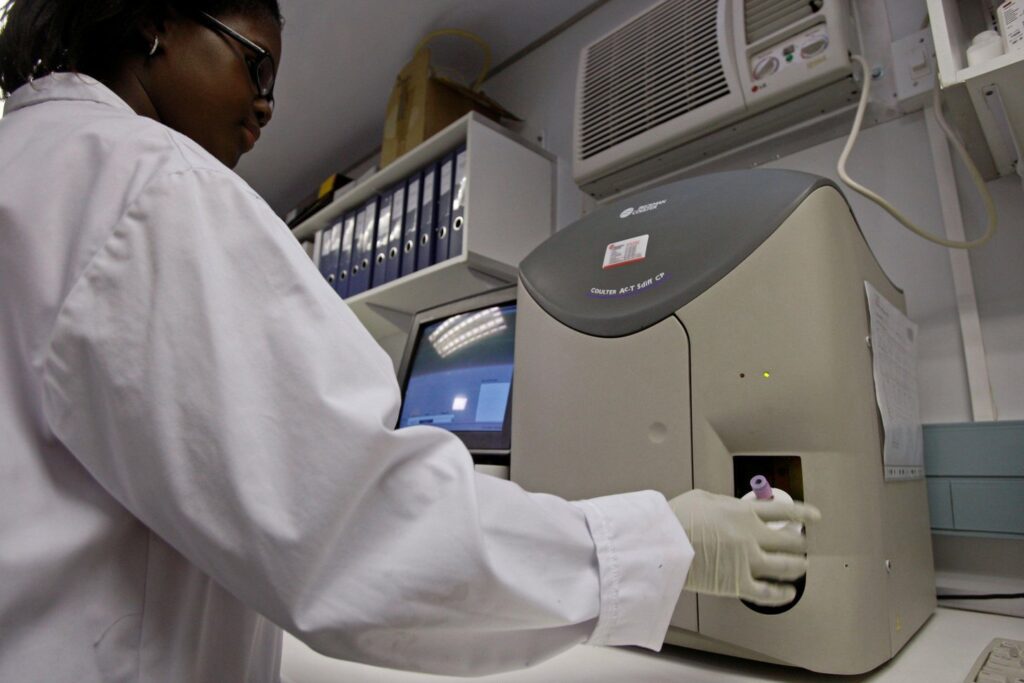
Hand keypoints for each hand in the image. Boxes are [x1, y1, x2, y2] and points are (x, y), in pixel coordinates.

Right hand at [668, 489, 821, 605]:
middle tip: (801, 544)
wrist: (661, 543)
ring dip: (797, 566)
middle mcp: (751, 535)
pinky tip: (787, 593)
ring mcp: (747, 561)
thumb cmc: (675, 520)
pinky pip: (768, 592)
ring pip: (786, 566)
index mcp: (743, 512)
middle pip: (790, 539)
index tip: (813, 517)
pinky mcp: (738, 583)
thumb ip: (723, 503)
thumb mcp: (702, 498)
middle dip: (799, 542)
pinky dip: (782, 594)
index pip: (784, 511)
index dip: (803, 514)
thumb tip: (730, 507)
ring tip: (800, 567)